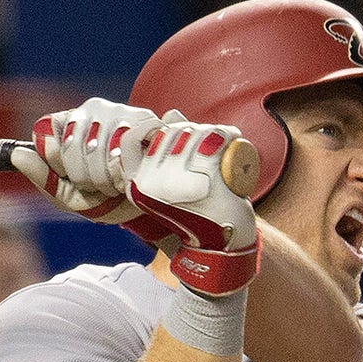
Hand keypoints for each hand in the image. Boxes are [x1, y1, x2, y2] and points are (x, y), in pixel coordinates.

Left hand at [12, 97, 157, 217]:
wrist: (154, 202)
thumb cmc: (108, 197)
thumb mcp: (70, 195)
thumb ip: (42, 178)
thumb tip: (15, 156)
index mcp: (68, 122)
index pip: (45, 134)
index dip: (56, 164)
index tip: (71, 177)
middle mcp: (92, 110)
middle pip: (70, 145)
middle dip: (83, 178)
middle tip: (100, 186)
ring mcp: (120, 111)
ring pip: (97, 150)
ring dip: (106, 179)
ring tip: (118, 183)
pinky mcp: (146, 120)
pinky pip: (124, 149)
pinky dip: (125, 173)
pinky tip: (132, 176)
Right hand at [127, 119, 258, 295]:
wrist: (220, 247)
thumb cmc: (196, 213)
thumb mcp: (173, 184)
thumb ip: (166, 152)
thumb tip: (169, 114)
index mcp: (135, 185)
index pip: (130, 139)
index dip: (150, 127)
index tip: (170, 128)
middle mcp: (149, 184)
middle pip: (168, 134)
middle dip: (190, 129)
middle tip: (209, 140)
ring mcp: (176, 182)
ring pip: (192, 136)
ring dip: (211, 131)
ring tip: (224, 139)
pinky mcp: (204, 180)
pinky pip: (213, 143)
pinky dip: (225, 134)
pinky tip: (231, 137)